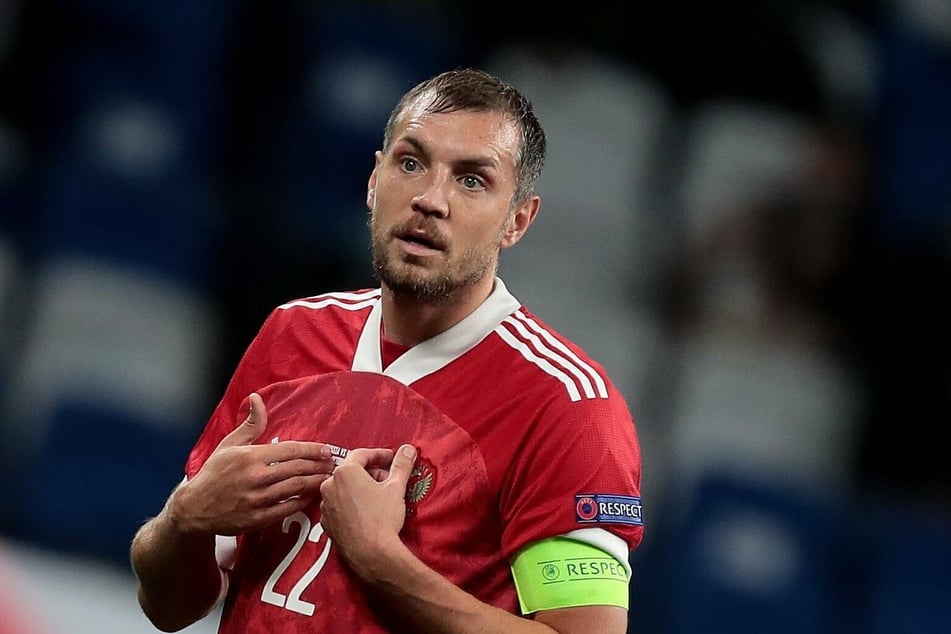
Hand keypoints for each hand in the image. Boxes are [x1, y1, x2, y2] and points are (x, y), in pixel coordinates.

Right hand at [167, 392, 336, 535]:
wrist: (193, 508)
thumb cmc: (213, 474)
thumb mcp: (229, 444)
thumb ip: (250, 424)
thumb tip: (257, 398)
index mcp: (251, 457)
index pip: (291, 450)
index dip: (313, 450)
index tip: (327, 450)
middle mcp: (256, 477)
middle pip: (298, 469)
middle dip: (319, 466)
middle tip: (333, 465)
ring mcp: (258, 499)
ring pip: (296, 488)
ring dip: (315, 483)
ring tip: (328, 480)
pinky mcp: (258, 518)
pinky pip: (287, 509)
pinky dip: (302, 502)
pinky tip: (311, 497)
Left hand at [318, 444, 415, 572]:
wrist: (372, 554)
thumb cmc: (382, 519)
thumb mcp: (396, 487)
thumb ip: (401, 465)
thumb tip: (407, 450)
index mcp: (345, 472)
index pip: (362, 454)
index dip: (379, 455)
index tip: (391, 458)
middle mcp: (329, 486)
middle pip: (352, 471)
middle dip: (371, 473)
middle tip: (388, 479)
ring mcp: (326, 505)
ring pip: (343, 489)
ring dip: (360, 488)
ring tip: (378, 497)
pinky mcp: (326, 523)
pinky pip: (339, 506)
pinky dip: (351, 504)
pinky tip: (366, 512)